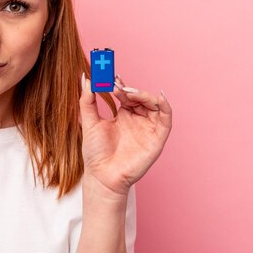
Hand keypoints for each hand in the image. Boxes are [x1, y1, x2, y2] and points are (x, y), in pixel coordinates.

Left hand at [79, 73, 172, 196]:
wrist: (102, 176)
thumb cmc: (95, 153)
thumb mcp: (89, 122)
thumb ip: (87, 100)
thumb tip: (86, 77)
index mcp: (123, 115)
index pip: (126, 94)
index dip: (120, 84)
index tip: (110, 76)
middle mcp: (137, 120)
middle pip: (140, 97)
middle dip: (130, 89)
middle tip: (116, 85)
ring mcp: (148, 128)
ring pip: (154, 104)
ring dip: (143, 94)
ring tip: (128, 93)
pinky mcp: (157, 138)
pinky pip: (166, 118)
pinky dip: (165, 105)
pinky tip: (158, 96)